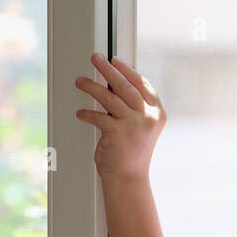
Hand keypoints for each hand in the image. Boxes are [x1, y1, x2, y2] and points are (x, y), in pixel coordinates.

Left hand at [73, 53, 165, 185]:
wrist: (129, 179)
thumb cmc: (132, 152)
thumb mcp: (141, 127)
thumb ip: (134, 108)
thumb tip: (114, 84)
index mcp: (157, 113)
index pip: (142, 84)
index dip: (127, 70)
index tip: (115, 61)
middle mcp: (148, 117)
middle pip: (126, 86)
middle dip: (108, 69)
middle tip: (95, 58)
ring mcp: (133, 125)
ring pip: (109, 98)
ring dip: (92, 87)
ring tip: (80, 81)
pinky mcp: (117, 133)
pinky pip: (98, 117)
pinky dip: (86, 114)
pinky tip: (80, 112)